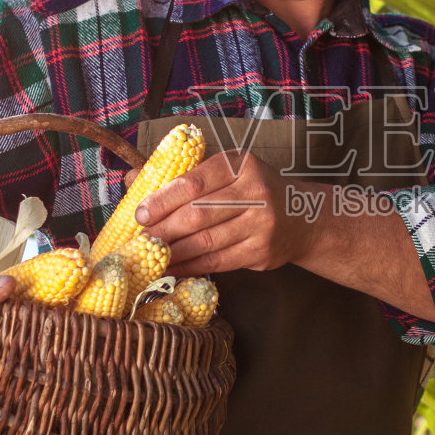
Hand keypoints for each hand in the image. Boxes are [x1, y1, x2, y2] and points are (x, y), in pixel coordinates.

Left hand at [133, 152, 323, 275]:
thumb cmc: (252, 190)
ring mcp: (261, 225)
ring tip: (150, 255)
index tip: (141, 214)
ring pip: (206, 242)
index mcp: (241, 164)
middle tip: (140, 239)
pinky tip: (172, 269)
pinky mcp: (261, 252)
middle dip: (164, 229)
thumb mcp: (226, 171)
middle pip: (198, 215)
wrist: (302, 217)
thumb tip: (132, 178)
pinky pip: (217, 262)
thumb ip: (182, 174)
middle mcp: (255, 193)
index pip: (194, 181)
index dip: (163, 199)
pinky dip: (190, 267)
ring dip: (173, 252)